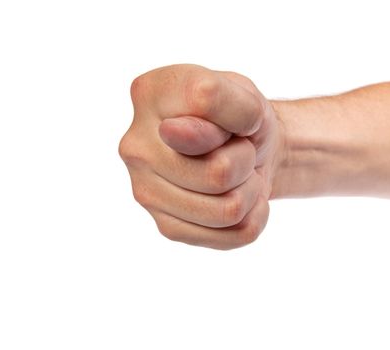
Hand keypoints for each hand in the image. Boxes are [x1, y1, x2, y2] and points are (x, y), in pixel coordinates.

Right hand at [119, 64, 281, 248]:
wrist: (250, 149)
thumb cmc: (240, 117)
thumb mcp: (242, 92)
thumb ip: (216, 99)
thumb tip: (174, 133)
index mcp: (149, 94)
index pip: (207, 99)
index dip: (242, 111)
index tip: (236, 113)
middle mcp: (136, 145)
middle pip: (220, 172)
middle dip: (246, 159)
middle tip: (237, 147)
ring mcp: (145, 190)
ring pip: (229, 209)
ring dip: (251, 190)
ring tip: (238, 172)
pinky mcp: (166, 226)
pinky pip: (235, 234)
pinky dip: (254, 216)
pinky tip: (239, 197)